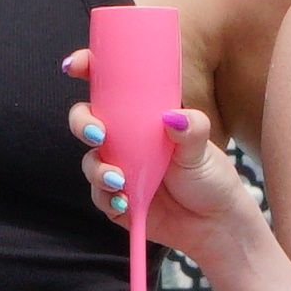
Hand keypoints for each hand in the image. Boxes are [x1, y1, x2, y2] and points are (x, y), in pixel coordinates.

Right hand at [66, 62, 266, 266]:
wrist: (214, 223)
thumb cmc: (209, 177)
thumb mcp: (204, 149)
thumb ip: (191, 129)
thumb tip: (173, 116)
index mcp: (143, 117)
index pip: (110, 88)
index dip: (88, 70)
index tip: (77, 66)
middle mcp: (126, 140)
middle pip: (86, 121)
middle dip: (82, 123)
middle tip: (98, 134)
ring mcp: (118, 168)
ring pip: (90, 161)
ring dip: (97, 169)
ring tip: (118, 180)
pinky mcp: (116, 199)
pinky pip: (99, 196)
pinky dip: (107, 198)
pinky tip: (124, 202)